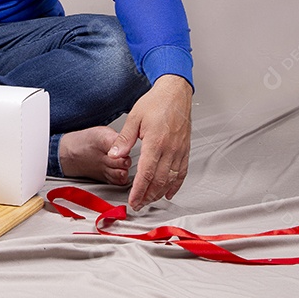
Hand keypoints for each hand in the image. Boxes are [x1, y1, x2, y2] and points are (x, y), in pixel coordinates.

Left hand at [109, 74, 192, 210]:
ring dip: (160, 193)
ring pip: (171, 179)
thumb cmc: (156, 102)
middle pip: (159, 181)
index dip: (139, 190)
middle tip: (139, 205)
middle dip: (148, 196)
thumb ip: (124, 139)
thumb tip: (114, 155)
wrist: (175, 92)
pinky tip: (169, 192)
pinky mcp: (185, 149)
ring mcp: (179, 150)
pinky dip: (176, 184)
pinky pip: (182, 172)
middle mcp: (169, 149)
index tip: (133, 201)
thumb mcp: (134, 118)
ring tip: (150, 200)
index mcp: (155, 142)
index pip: (146, 173)